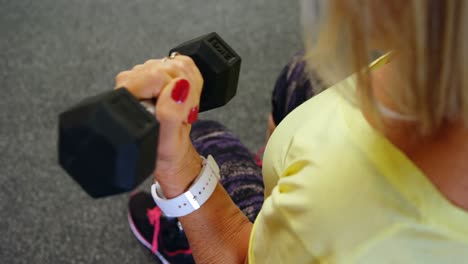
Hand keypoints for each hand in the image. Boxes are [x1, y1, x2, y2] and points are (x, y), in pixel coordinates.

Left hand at [114, 55, 203, 197]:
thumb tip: (179, 87)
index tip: (180, 112)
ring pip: (178, 64)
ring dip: (190, 87)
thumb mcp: (167, 142)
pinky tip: (184, 99)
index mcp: (127, 95)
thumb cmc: (162, 150)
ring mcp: (144, 73)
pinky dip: (191, 82)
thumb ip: (171, 115)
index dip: (176, 92)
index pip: (158, 76)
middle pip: (169, 67)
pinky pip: (184, 64)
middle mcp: (132, 80)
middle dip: (185, 90)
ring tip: (183, 109)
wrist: (164, 153)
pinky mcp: (157, 70)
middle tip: (183, 114)